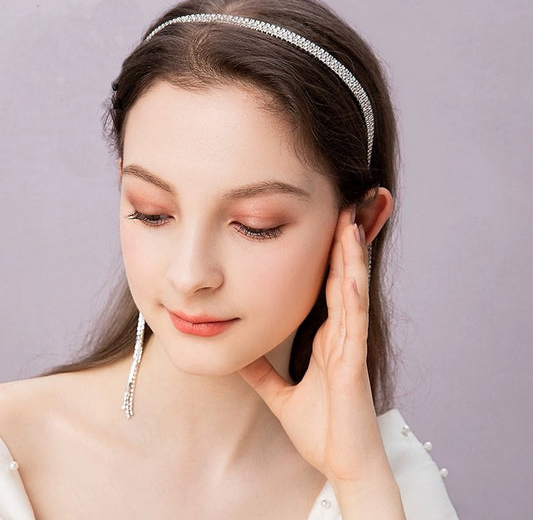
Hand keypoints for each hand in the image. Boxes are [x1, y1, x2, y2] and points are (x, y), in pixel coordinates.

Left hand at [238, 208, 390, 484]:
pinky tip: (349, 271)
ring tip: (348, 222)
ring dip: (350, 257)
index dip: (325, 255)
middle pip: (341, 278)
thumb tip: (236, 357)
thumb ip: (260, 373)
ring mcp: (350, 345)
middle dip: (340, 243)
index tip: (320, 223)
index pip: (325, 286)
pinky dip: (352, 294)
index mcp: (326, 338)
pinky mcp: (354, 362)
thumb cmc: (320, 428)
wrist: (341, 463)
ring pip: (351, 291)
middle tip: (340, 205)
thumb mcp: (278, 393)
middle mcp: (341, 334)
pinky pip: (353, 322)